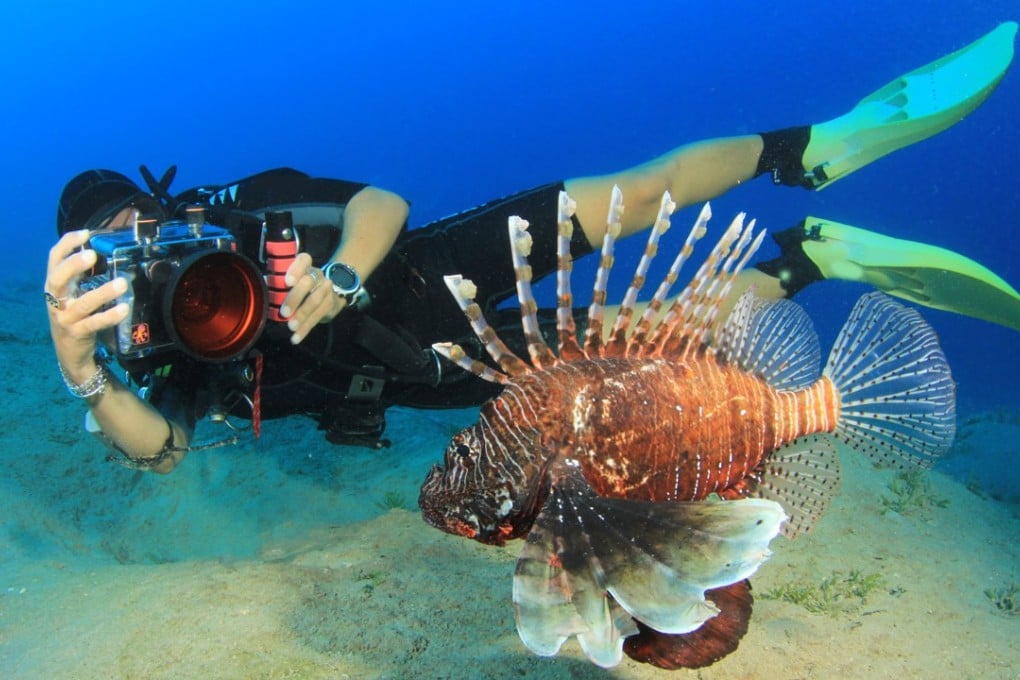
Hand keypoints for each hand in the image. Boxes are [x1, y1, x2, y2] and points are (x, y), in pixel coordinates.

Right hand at [46, 229, 129, 379]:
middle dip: (73, 265)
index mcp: (54, 286)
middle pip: (58, 279)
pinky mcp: (77, 334)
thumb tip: (104, 252)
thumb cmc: (74, 317)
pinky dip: (109, 316)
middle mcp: (55, 300)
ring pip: (82, 304)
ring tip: (121, 283)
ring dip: (102, 292)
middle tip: (92, 254)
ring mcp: (65, 318)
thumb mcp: (72, 294)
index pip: (53, 260)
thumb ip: (81, 276)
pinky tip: (124, 309)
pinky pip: (94, 323)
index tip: (85, 233)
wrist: (69, 353)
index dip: (66, 245)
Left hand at [280, 253, 344, 343]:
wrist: (330, 295)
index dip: (296, 269)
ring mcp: (326, 289)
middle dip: (295, 298)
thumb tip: (260, 291)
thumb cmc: (301, 287)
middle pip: (308, 283)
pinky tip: (296, 337)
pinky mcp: (331, 304)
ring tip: (291, 327)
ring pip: (315, 301)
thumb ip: (278, 284)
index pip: (304, 260)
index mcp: (305, 266)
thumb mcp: (291, 282)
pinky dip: (306, 329)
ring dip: (302, 316)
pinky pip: (318, 316)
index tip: (288, 282)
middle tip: (284, 312)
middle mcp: (317, 275)